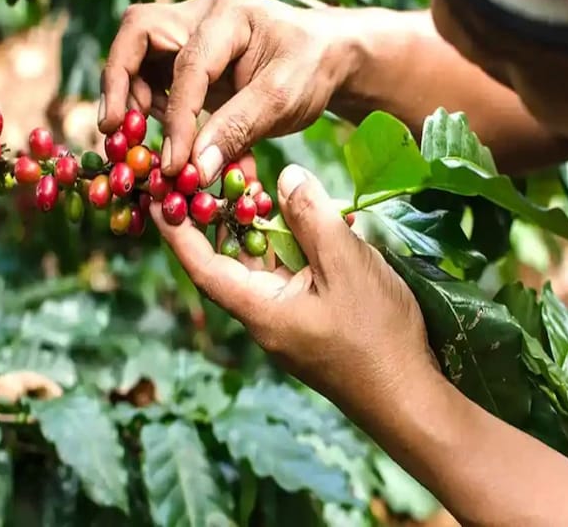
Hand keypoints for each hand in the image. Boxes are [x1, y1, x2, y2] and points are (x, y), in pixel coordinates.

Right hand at [99, 0, 356, 186]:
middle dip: (120, 81)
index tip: (175, 163)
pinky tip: (169, 139)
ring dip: (133, 96)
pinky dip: (154, 108)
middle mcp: (203, 14)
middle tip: (115, 127)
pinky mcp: (190, 57)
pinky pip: (156, 77)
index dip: (178, 117)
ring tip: (138, 137)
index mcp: (231, 13)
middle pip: (139, 33)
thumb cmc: (313, 69)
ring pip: (139, 54)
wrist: (329, 57)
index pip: (188, 64)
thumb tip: (195, 170)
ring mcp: (192, 32)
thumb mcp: (284, 100)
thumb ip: (238, 131)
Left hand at [150, 163, 436, 418]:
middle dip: (225, 213)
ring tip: (265, 182)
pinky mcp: (312, 318)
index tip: (158, 196)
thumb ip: (312, 217)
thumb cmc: (376, 335)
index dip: (177, 230)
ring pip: (265, 264)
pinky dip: (295, 243)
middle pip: (232, 259)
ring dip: (263, 225)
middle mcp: (266, 315)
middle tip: (226, 170)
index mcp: (260, 309)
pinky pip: (292, 273)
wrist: (409, 396)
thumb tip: (285, 178)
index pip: (203, 266)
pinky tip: (312, 217)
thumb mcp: (346, 265)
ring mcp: (290, 319)